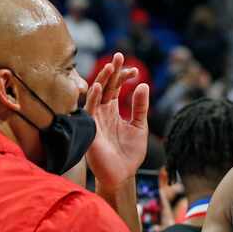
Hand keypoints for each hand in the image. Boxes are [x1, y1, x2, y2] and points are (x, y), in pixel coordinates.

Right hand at [85, 52, 149, 190]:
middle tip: (119, 56)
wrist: (122, 175)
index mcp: (111, 111)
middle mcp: (101, 113)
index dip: (123, 77)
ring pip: (95, 94)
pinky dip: (94, 98)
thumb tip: (143, 85)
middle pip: (105, 86)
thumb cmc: (129, 154)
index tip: (135, 71)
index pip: (114, 87)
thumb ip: (140, 107)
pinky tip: (101, 86)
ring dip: (103, 79)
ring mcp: (94, 120)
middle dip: (111, 71)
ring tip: (111, 66)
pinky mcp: (90, 129)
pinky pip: (89, 110)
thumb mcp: (139, 127)